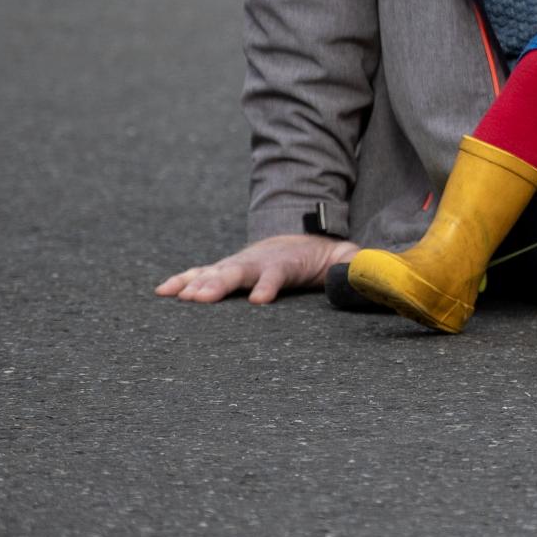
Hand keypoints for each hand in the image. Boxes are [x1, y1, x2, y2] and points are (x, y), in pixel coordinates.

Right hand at [155, 233, 356, 304]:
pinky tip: (162, 291)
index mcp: (287, 261)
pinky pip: (201, 273)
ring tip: (176, 296)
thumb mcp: (345, 258)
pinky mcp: (226, 269)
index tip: (262, 299)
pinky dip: (182, 280)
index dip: (269, 284)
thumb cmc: (323, 256)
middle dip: (219, 284)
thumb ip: (356, 266)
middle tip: (200, 298)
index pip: (277, 273)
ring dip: (195, 283)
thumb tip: (374, 274)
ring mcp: (239, 263)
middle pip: (237, 272)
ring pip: (214, 271)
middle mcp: (258, 261)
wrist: (303, 236)